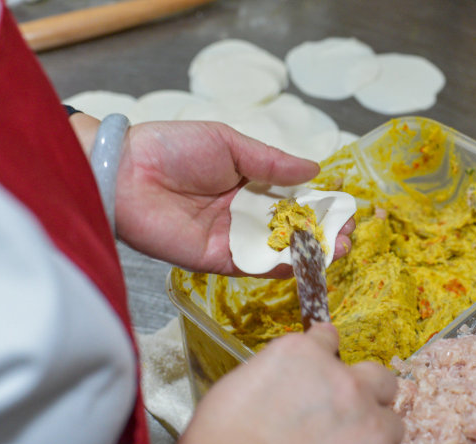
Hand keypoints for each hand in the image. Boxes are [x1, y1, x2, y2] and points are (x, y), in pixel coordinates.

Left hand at [112, 121, 353, 276]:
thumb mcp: (230, 144)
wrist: (127, 173)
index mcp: (248, 182)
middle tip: (349, 235)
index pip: (293, 197)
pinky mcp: (215, 259)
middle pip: (291, 226)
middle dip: (322, 232)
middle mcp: (243, 212)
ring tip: (340, 250)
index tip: (346, 208)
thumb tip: (314, 171)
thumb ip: (272, 162)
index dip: (320, 204)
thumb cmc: (174, 149)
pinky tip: (305, 262)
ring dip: (310, 251)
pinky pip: (252, 265)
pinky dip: (279, 267)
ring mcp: (230, 237)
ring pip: (277, 248)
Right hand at [175, 323, 402, 443]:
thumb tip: (291, 384)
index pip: (329, 339)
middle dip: (367, 393)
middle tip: (348, 412)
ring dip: (373, 432)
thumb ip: (281, 373)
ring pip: (391, 422)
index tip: (324, 367)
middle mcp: (343, 379)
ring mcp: (364, 418)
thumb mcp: (244, 383)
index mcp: (303, 353)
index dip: (326, 357)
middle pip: (379, 377)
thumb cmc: (221, 437)